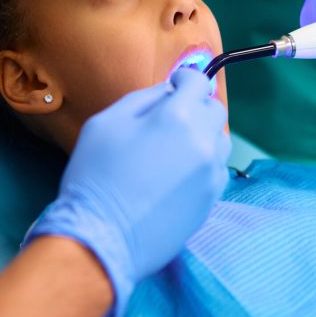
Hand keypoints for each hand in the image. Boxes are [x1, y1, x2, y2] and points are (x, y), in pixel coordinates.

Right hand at [24, 68, 230, 316]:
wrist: (102, 238)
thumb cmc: (95, 176)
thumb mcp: (105, 123)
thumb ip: (142, 99)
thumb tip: (168, 91)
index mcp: (177, 117)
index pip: (198, 82)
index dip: (184, 77)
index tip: (173, 84)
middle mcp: (204, 142)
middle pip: (214, 109)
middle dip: (195, 105)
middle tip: (171, 117)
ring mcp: (211, 174)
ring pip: (220, 140)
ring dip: (203, 134)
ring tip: (175, 147)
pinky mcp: (212, 201)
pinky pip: (217, 170)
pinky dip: (203, 164)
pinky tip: (178, 175)